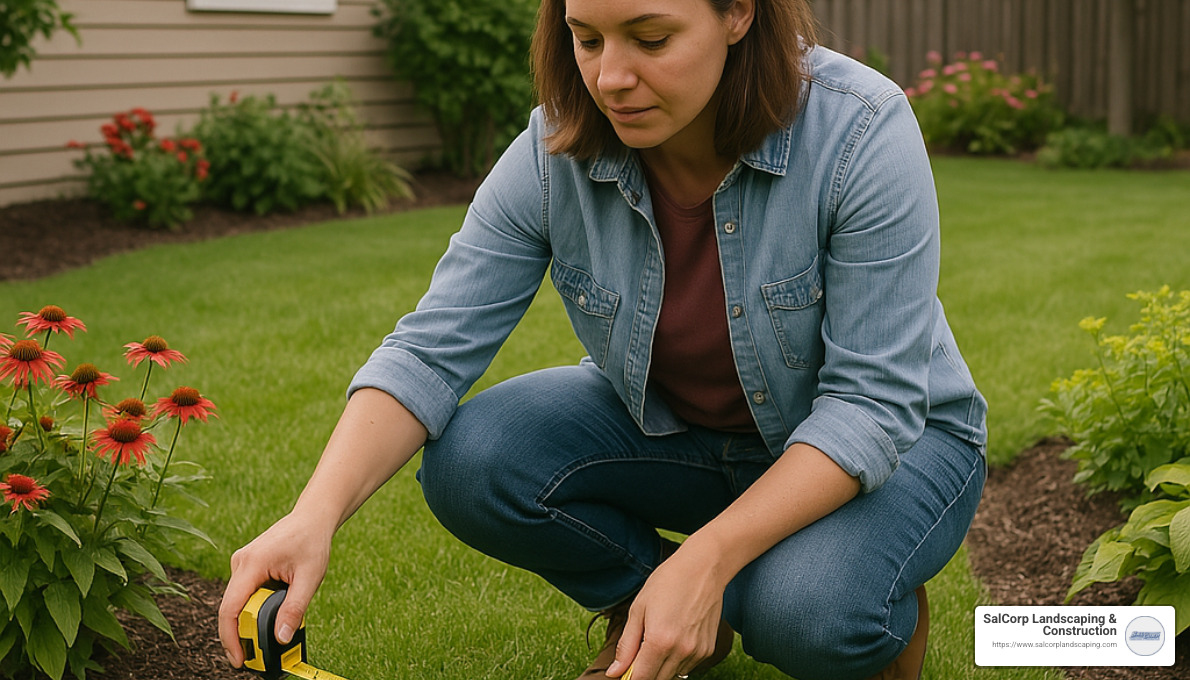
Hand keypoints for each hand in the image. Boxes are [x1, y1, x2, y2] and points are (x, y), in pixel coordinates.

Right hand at [217, 512, 332, 667]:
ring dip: (249, 621)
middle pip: (231, 608)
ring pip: (236, 602)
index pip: (230, 609)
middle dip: (241, 634)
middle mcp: (240, 562)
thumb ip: (295, 609)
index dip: (230, 638)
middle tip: (258, 655)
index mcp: (252, 563)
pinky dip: (253, 608)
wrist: (312, 519)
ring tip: (268, 635)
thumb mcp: (310, 578)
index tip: (239, 660)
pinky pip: (243, 594)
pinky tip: (269, 615)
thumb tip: (281, 638)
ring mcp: (241, 563)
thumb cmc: (312, 543)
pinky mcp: (246, 566)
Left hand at [607, 546, 728, 679]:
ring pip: (672, 675)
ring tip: (660, 637)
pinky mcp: (708, 650)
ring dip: (661, 666)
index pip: (641, 679)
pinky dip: (677, 659)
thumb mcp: (638, 609)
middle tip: (640, 650)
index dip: (629, 678)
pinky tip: (675, 637)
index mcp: (659, 641)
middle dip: (644, 671)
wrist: (704, 568)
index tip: (624, 671)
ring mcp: (697, 652)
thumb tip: (614, 672)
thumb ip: (627, 645)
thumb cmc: (668, 582)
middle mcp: (680, 651)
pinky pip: (687, 666)